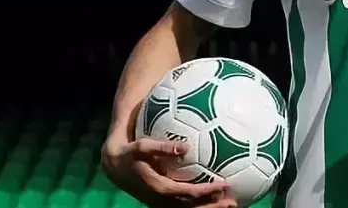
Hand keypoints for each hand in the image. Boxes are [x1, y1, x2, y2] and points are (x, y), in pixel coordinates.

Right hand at [101, 136, 235, 207]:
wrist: (115, 168)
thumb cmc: (130, 153)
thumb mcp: (142, 146)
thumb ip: (161, 147)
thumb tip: (184, 147)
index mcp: (158, 188)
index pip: (186, 193)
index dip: (205, 192)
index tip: (223, 185)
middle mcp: (161, 200)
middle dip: (212, 206)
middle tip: (233, 201)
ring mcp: (162, 203)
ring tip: (230, 203)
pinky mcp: (163, 202)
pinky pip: (184, 207)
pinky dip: (200, 205)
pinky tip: (216, 198)